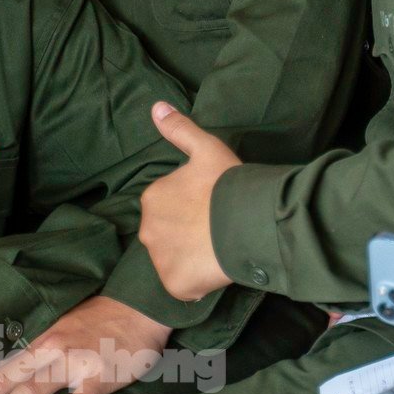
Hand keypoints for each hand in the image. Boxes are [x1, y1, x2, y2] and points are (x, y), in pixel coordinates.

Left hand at [0, 296, 170, 393]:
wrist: (139, 306)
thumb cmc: (105, 318)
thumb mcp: (67, 328)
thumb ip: (46, 350)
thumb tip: (24, 371)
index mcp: (44, 341)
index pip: (5, 371)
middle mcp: (53, 352)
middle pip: (12, 384)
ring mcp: (75, 364)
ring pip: (34, 392)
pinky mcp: (98, 377)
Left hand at [138, 102, 238, 299]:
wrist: (247, 220)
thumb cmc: (226, 182)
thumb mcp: (204, 148)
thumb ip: (178, 128)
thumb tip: (156, 107)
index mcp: (151, 197)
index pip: (168, 207)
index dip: (191, 208)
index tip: (211, 206)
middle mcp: (147, 229)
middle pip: (167, 235)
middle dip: (187, 234)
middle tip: (215, 229)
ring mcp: (160, 260)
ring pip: (174, 261)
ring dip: (191, 259)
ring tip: (218, 249)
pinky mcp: (175, 285)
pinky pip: (183, 286)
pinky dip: (196, 283)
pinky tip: (215, 269)